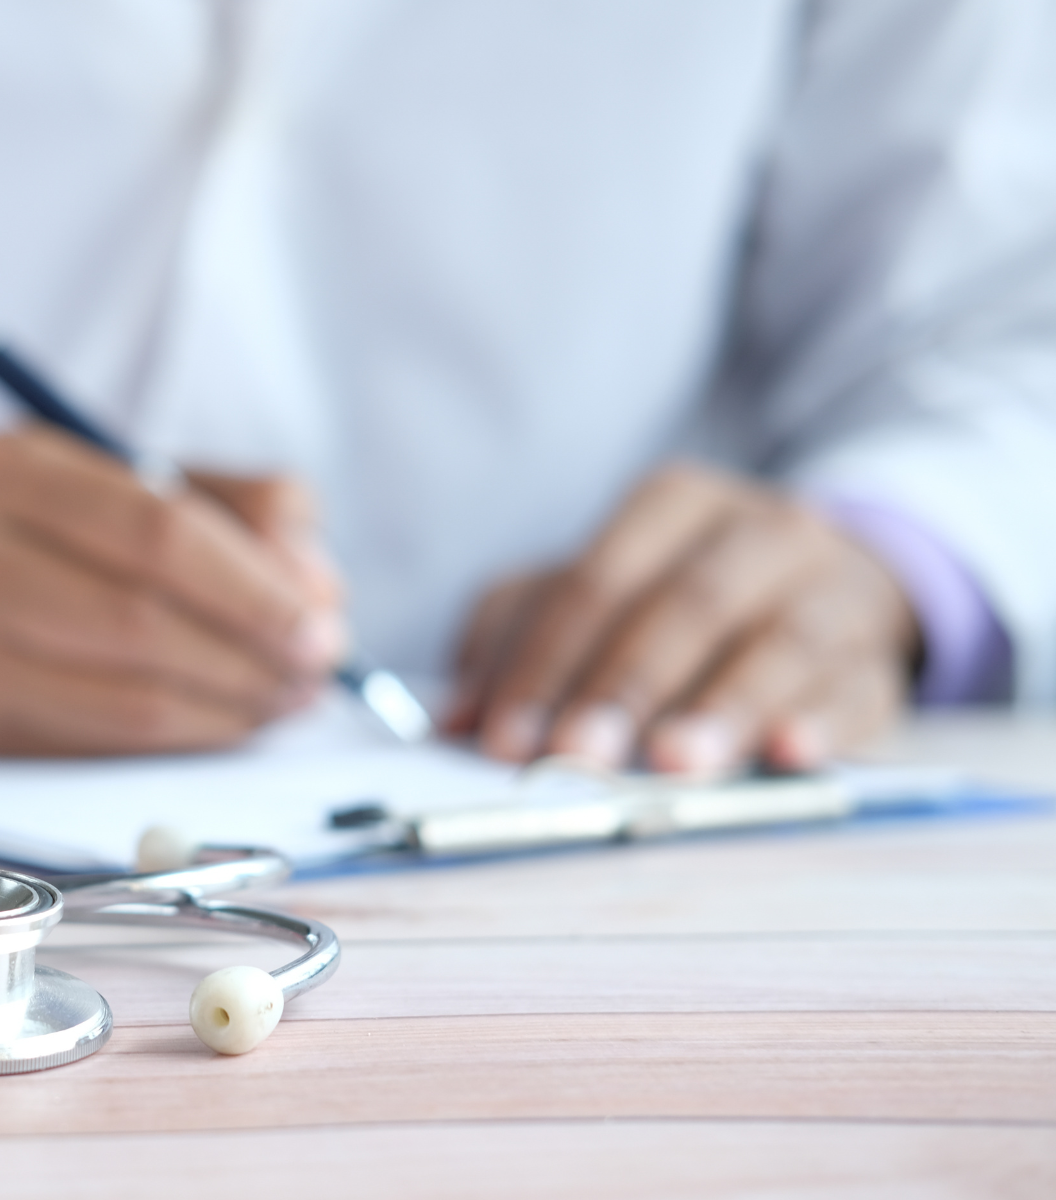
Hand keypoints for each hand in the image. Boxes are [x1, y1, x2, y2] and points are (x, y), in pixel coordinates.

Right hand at [0, 427, 345, 753]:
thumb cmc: (30, 541)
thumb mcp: (113, 484)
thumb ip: (230, 509)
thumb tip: (318, 587)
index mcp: (12, 465)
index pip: (158, 527)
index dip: (254, 584)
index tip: (320, 619)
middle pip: (143, 613)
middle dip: (253, 650)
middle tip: (314, 670)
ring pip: (128, 690)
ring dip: (231, 705)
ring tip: (282, 700)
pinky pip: (101, 736)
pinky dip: (184, 736)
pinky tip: (225, 723)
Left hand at [446, 463, 917, 775]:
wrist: (833, 586)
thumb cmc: (679, 598)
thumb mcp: (595, 595)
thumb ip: (518, 639)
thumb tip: (453, 720)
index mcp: (671, 506)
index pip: (598, 581)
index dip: (545, 662)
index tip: (505, 738)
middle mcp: (759, 532)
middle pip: (684, 605)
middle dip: (623, 687)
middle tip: (575, 759)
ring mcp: (831, 591)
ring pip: (778, 642)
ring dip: (721, 707)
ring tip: (674, 766)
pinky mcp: (878, 659)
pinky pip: (857, 687)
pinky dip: (823, 721)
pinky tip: (789, 754)